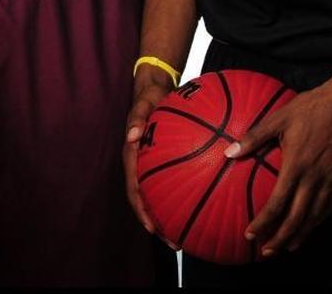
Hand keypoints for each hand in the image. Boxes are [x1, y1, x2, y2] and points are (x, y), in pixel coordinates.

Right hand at [123, 71, 176, 244]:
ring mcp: (151, 166)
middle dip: (159, 225)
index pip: (134, 188)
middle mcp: (140, 166)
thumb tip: (131, 136)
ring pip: (158, 197)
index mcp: (132, 156)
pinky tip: (199, 206)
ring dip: (169, 217)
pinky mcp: (163, 162)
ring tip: (186, 236)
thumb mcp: (143, 104)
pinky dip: (181, 197)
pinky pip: (170, 184)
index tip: (152, 228)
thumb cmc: (149, 96)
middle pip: (146, 202)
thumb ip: (137, 118)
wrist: (155, 88)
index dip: (141, 210)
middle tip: (175, 243)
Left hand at [224, 75, 331, 256]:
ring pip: (316, 217)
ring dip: (301, 234)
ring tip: (287, 246)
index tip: (251, 234)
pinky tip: (310, 226)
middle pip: (298, 218)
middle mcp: (315, 178)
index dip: (264, 221)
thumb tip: (228, 152)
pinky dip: (319, 221)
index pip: (278, 202)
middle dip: (281, 237)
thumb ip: (254, 138)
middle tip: (267, 251)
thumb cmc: (308, 109)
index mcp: (296, 165)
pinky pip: (331, 207)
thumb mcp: (277, 118)